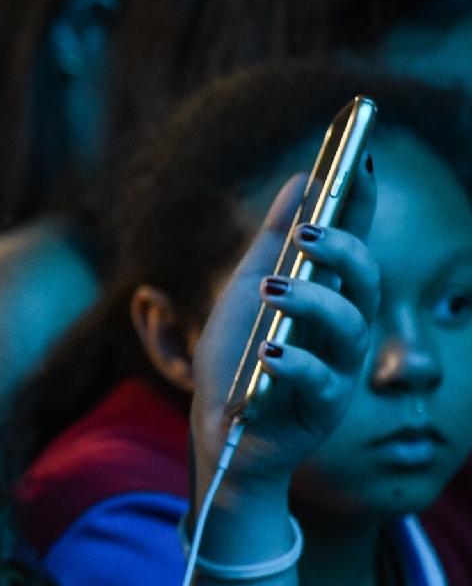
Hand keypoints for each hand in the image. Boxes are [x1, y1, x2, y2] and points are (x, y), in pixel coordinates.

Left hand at [188, 169, 380, 488]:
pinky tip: (268, 352)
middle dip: (342, 250)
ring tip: (272, 290)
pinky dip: (295, 362)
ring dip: (311, 302)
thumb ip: (274, 241)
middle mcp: (343, 325)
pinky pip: (322, 380)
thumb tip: (303, 180)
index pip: (352, 239)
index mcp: (326, 292)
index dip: (360, 201)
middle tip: (306, 234)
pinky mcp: (325, 406)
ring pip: (349, 325)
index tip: (358, 159)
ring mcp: (340, 365)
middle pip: (365, 279)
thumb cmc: (237, 354)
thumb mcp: (247, 289)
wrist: (222, 426)